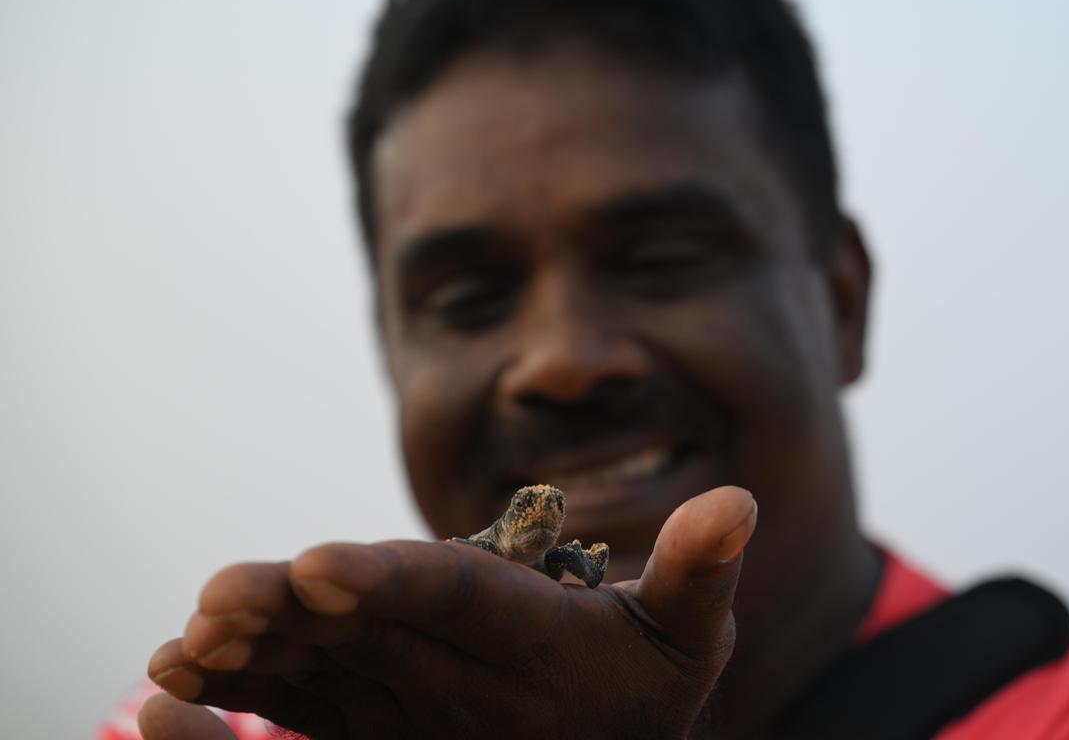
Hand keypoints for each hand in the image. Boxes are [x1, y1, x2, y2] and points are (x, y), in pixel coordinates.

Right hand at [142, 486, 756, 738]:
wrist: (596, 729)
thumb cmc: (637, 683)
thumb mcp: (679, 637)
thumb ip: (693, 577)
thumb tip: (742, 501)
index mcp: (499, 598)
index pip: (438, 580)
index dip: (382, 572)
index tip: (323, 567)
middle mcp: (428, 622)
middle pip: (350, 605)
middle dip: (284, 599)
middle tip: (222, 600)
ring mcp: (384, 664)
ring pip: (305, 645)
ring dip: (246, 641)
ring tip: (186, 647)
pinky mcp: (352, 708)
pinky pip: (288, 698)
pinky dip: (237, 695)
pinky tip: (175, 696)